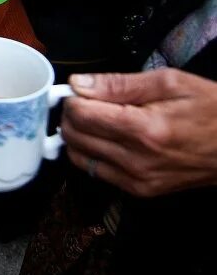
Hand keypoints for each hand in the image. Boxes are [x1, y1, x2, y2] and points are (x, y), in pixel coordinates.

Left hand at [62, 69, 216, 196]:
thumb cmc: (211, 109)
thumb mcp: (169, 83)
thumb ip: (117, 84)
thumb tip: (78, 84)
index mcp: (144, 130)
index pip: (80, 115)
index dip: (73, 99)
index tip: (79, 91)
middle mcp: (137, 160)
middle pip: (74, 137)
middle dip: (71, 116)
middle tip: (87, 102)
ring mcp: (138, 180)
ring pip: (79, 157)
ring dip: (78, 136)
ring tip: (97, 120)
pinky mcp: (142, 191)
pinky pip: (98, 172)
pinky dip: (93, 154)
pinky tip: (108, 139)